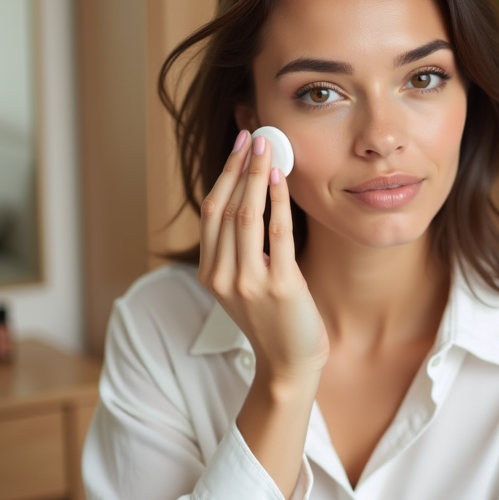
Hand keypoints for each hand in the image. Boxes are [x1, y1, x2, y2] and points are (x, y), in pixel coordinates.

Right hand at [199, 129, 328, 384]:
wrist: (289, 363)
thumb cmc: (274, 320)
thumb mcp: (245, 283)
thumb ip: (241, 249)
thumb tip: (253, 196)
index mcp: (209, 273)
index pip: (210, 212)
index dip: (223, 175)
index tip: (239, 147)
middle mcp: (221, 276)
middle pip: (224, 208)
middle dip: (238, 167)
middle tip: (253, 136)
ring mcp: (247, 282)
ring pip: (245, 216)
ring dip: (256, 176)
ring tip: (268, 148)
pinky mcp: (278, 286)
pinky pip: (276, 233)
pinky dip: (277, 201)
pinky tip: (281, 178)